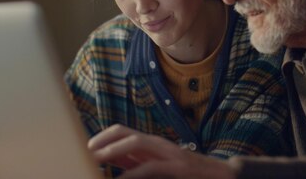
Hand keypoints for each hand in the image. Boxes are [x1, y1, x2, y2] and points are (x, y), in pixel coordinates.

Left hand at [88, 124, 236, 178]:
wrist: (220, 177)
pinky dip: (131, 173)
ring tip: (95, 160)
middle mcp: (158, 144)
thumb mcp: (158, 166)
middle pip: (124, 132)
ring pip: (135, 143)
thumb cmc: (187, 174)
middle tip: (86, 152)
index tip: (86, 148)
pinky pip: (149, 167)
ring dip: (112, 151)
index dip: (102, 137)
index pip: (121, 131)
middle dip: (103, 140)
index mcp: (152, 143)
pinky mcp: (176, 167)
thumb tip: (111, 161)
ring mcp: (168, 153)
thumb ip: (136, 163)